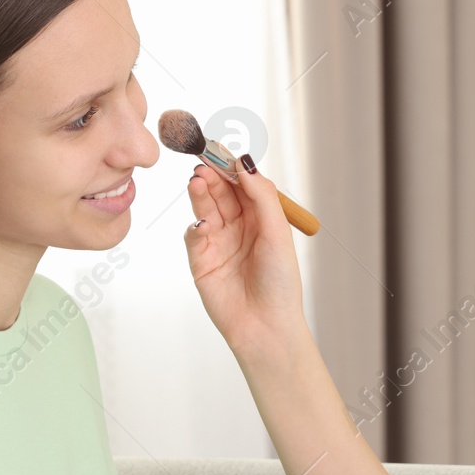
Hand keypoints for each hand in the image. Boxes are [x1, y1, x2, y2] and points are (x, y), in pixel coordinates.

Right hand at [183, 155, 306, 360]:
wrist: (265, 326)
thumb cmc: (280, 283)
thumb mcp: (277, 233)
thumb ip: (261, 196)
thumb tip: (244, 163)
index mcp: (262, 219)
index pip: (242, 184)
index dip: (230, 166)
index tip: (219, 148)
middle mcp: (239, 228)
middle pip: (221, 192)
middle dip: (212, 176)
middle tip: (202, 160)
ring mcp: (219, 243)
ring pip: (205, 209)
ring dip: (200, 194)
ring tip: (197, 181)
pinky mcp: (201, 261)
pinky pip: (194, 236)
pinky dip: (195, 227)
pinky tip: (202, 224)